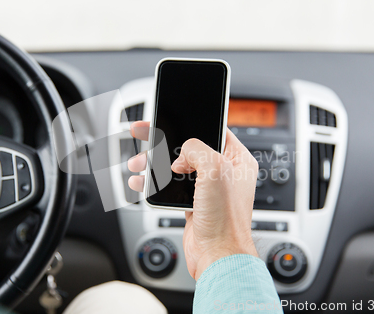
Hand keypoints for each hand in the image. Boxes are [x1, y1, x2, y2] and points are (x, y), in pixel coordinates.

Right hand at [128, 121, 258, 279]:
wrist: (217, 255)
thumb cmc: (226, 219)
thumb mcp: (214, 170)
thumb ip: (196, 149)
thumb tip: (181, 155)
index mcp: (237, 159)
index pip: (214, 130)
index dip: (191, 122)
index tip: (171, 118)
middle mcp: (223, 172)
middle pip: (189, 147)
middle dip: (163, 143)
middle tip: (144, 134)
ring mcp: (208, 188)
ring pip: (176, 167)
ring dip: (154, 163)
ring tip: (136, 164)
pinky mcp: (194, 202)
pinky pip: (171, 186)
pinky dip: (155, 182)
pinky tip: (141, 181)